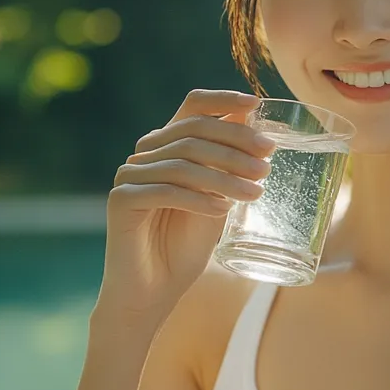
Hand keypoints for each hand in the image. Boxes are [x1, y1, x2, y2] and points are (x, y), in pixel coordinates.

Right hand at [97, 89, 275, 322]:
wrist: (154, 289)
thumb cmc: (187, 242)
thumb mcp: (217, 195)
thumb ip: (228, 162)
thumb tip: (257, 124)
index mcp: (167, 144)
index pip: (193, 106)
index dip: (223, 100)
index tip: (256, 103)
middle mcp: (145, 153)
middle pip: (193, 132)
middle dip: (236, 145)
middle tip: (268, 163)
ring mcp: (129, 175)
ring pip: (183, 164)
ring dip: (225, 177)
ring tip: (255, 194)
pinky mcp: (121, 201)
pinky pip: (165, 191)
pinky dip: (198, 200)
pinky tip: (222, 212)